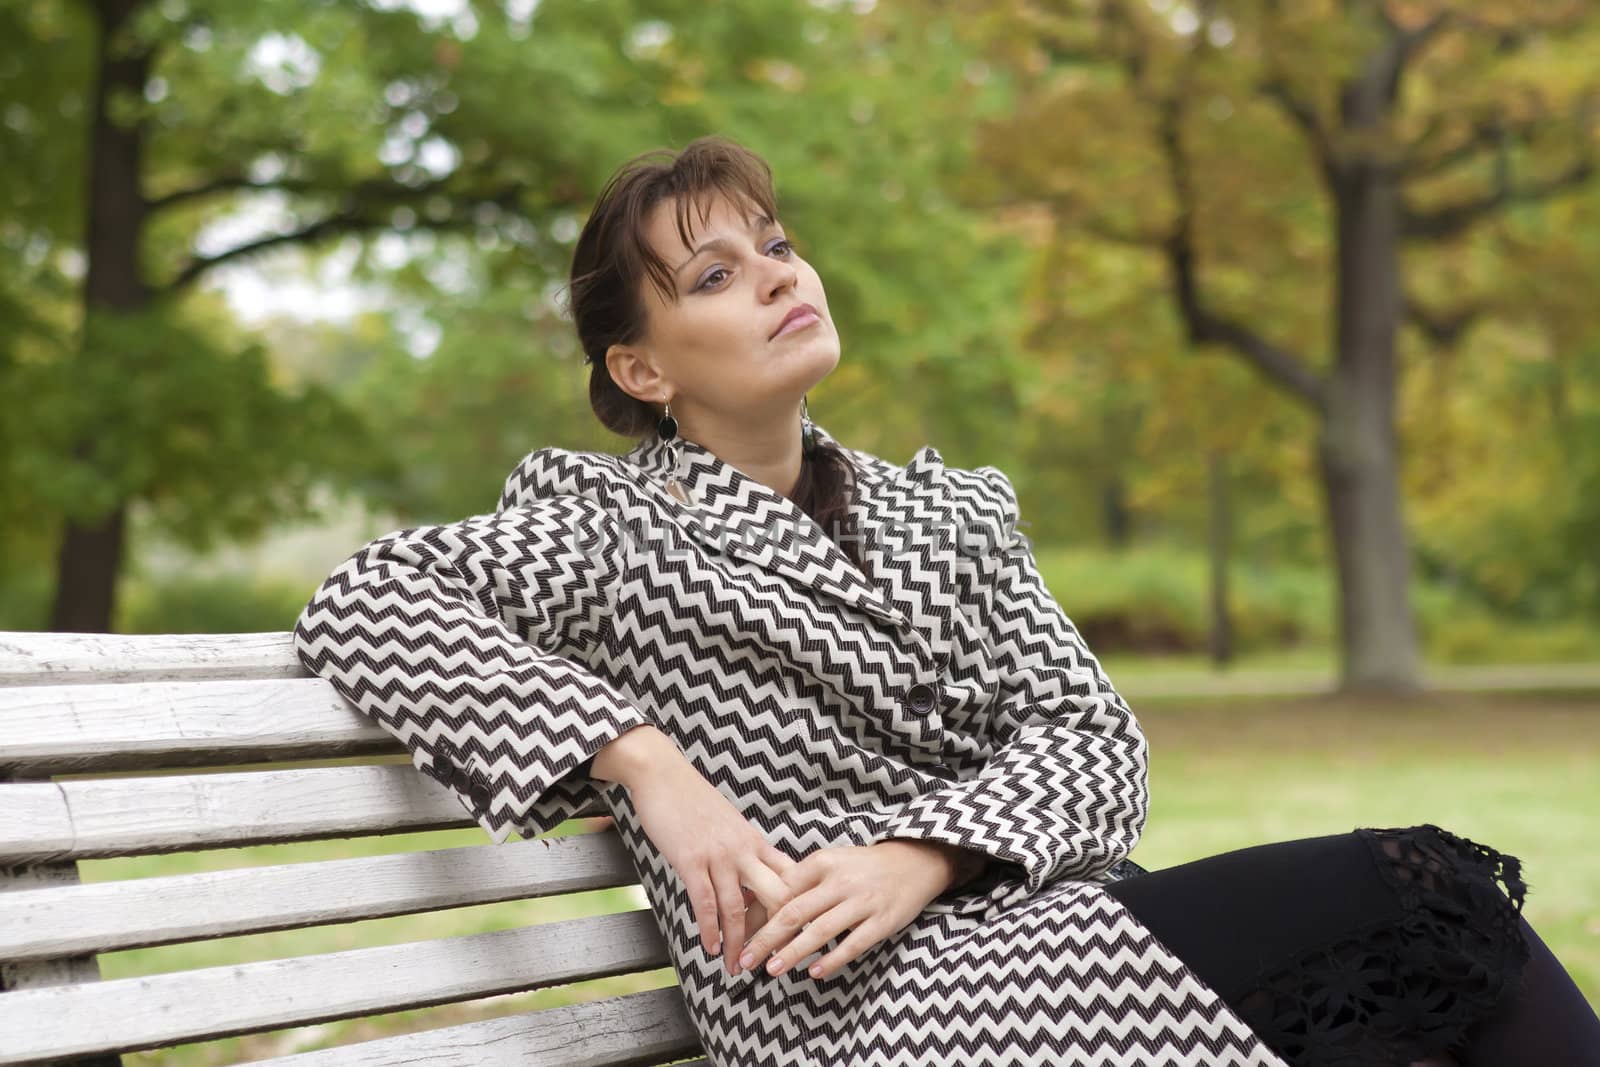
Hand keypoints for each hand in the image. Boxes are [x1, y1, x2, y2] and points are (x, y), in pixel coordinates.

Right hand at [620, 736, 798, 976]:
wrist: (662, 774)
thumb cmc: (693, 800)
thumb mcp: (728, 824)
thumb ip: (743, 850)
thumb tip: (752, 879)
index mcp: (755, 841)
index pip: (789, 879)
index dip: (798, 909)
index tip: (802, 936)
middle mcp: (744, 850)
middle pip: (776, 896)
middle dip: (778, 933)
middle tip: (777, 961)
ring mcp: (719, 855)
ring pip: (738, 907)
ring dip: (739, 942)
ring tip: (739, 967)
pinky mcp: (691, 859)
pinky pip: (705, 902)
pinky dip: (710, 929)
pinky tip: (711, 947)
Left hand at [735, 840, 956, 980]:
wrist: (913, 861)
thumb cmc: (861, 866)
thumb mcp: (829, 863)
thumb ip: (798, 882)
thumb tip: (758, 907)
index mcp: (822, 862)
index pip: (782, 890)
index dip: (758, 915)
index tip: (739, 935)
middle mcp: (840, 881)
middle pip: (795, 912)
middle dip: (766, 938)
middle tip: (746, 959)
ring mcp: (862, 901)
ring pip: (821, 930)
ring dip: (793, 952)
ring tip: (772, 970)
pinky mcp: (881, 921)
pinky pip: (853, 943)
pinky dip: (833, 959)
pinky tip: (814, 972)